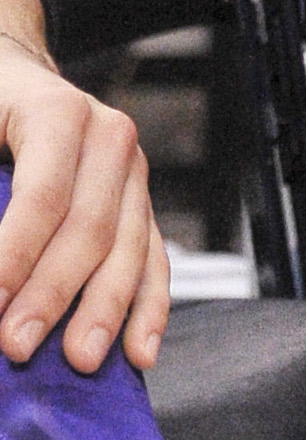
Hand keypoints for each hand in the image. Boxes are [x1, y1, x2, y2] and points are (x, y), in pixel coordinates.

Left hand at [0, 0, 168, 375]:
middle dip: (53, 293)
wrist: (17, 79)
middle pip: (88, 226)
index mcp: (58, 112)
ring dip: (104, 311)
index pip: (42, 192)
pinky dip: (149, 309)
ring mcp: (132, 172)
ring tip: (81, 360)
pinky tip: (140, 351)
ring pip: (128, 247)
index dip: (16, 253)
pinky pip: (155, 259)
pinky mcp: (141, 204)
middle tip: (17, 345)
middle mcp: (107, 137)